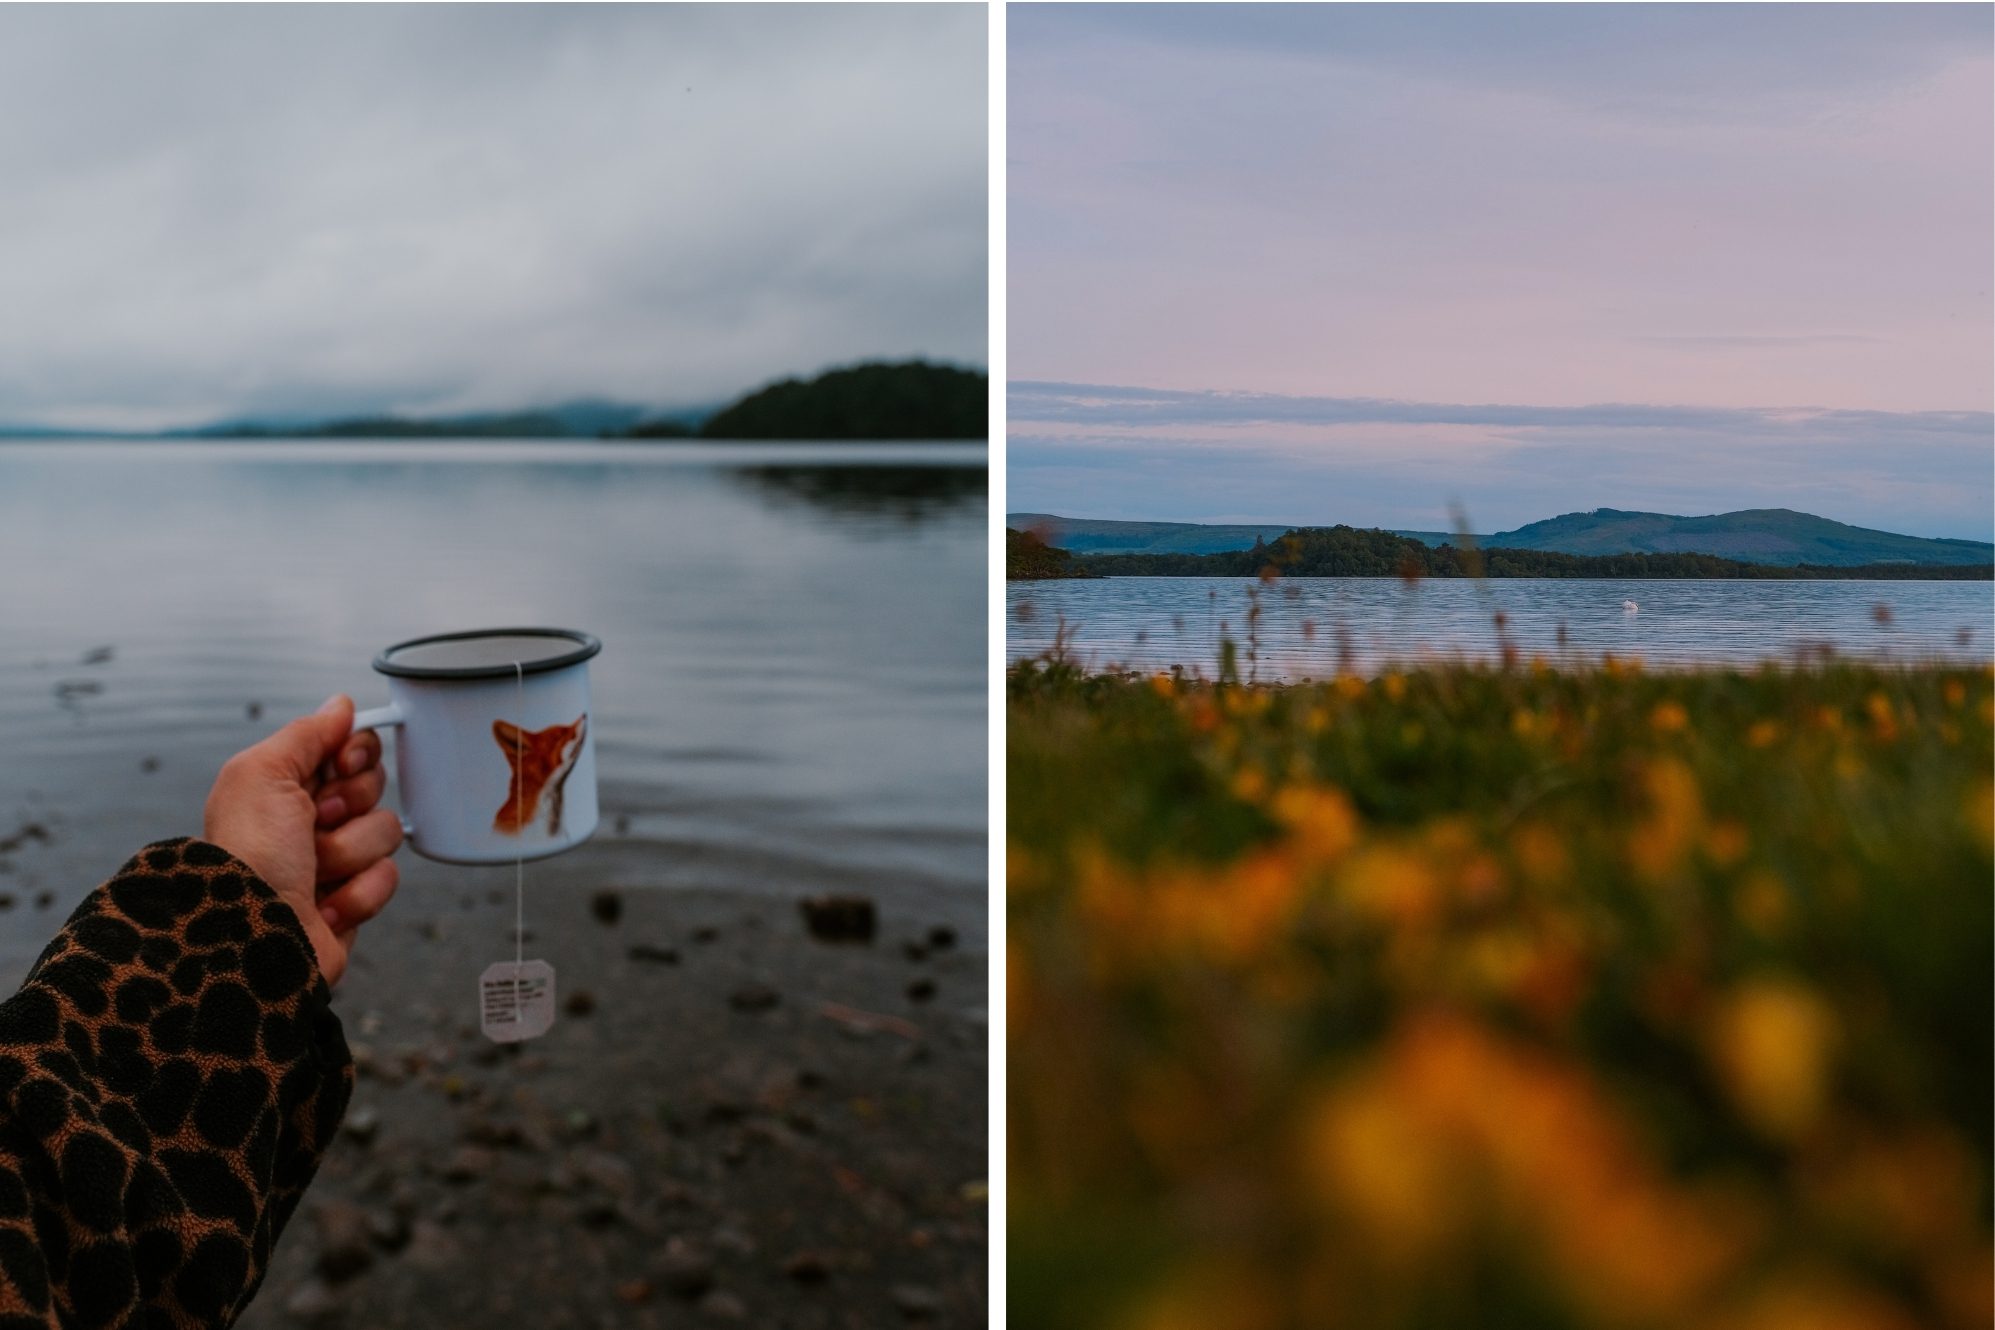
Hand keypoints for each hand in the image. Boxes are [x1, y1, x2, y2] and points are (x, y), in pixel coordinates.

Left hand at [203, 694, 401, 985]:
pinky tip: (323, 906)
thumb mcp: (261, 774)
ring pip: (386, 833)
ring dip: (349, 854)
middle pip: (375, 787)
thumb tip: (341, 704)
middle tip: (314, 824)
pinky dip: (357, 893)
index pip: (351, 748)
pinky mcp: (354, 898)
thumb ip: (306, 734)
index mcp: (287, 784)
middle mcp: (311, 819)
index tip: (341, 766)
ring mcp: (335, 860)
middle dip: (350, 806)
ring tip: (312, 874)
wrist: (251, 935)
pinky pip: (388, 878)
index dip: (356, 754)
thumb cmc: (247, 855)